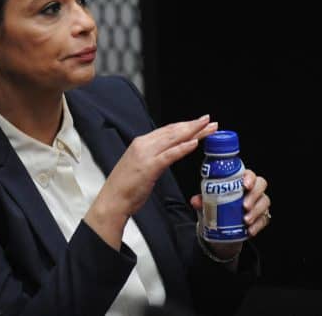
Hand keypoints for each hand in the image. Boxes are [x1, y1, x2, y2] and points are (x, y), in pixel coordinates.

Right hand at [84, 115, 217, 249]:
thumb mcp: (139, 166)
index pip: (167, 130)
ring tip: (208, 128)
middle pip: (173, 132)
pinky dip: (182, 148)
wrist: (112, 200)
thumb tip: (167, 154)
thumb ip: (152, 157)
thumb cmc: (125, 188)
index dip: (184, 125)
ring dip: (193, 132)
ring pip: (173, 139)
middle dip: (193, 126)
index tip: (199, 123)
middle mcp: (143, 145)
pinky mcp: (149, 167)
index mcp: (140, 144)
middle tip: (209, 121)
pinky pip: (169, 155)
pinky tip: (194, 143)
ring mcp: (146, 155)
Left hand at [190, 169, 270, 259]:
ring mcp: (258, 202)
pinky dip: (257, 225)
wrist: (220, 226)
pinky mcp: (262, 216)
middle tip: (244, 205)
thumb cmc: (216, 206)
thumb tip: (195, 201)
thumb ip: (202, 200)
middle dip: (254, 195)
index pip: (249, 173)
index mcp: (239, 181)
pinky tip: (250, 230)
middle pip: (261, 185)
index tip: (244, 185)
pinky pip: (264, 219)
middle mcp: (251, 189)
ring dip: (256, 211)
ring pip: (265, 202)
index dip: (249, 177)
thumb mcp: (208, 202)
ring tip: (245, 220)